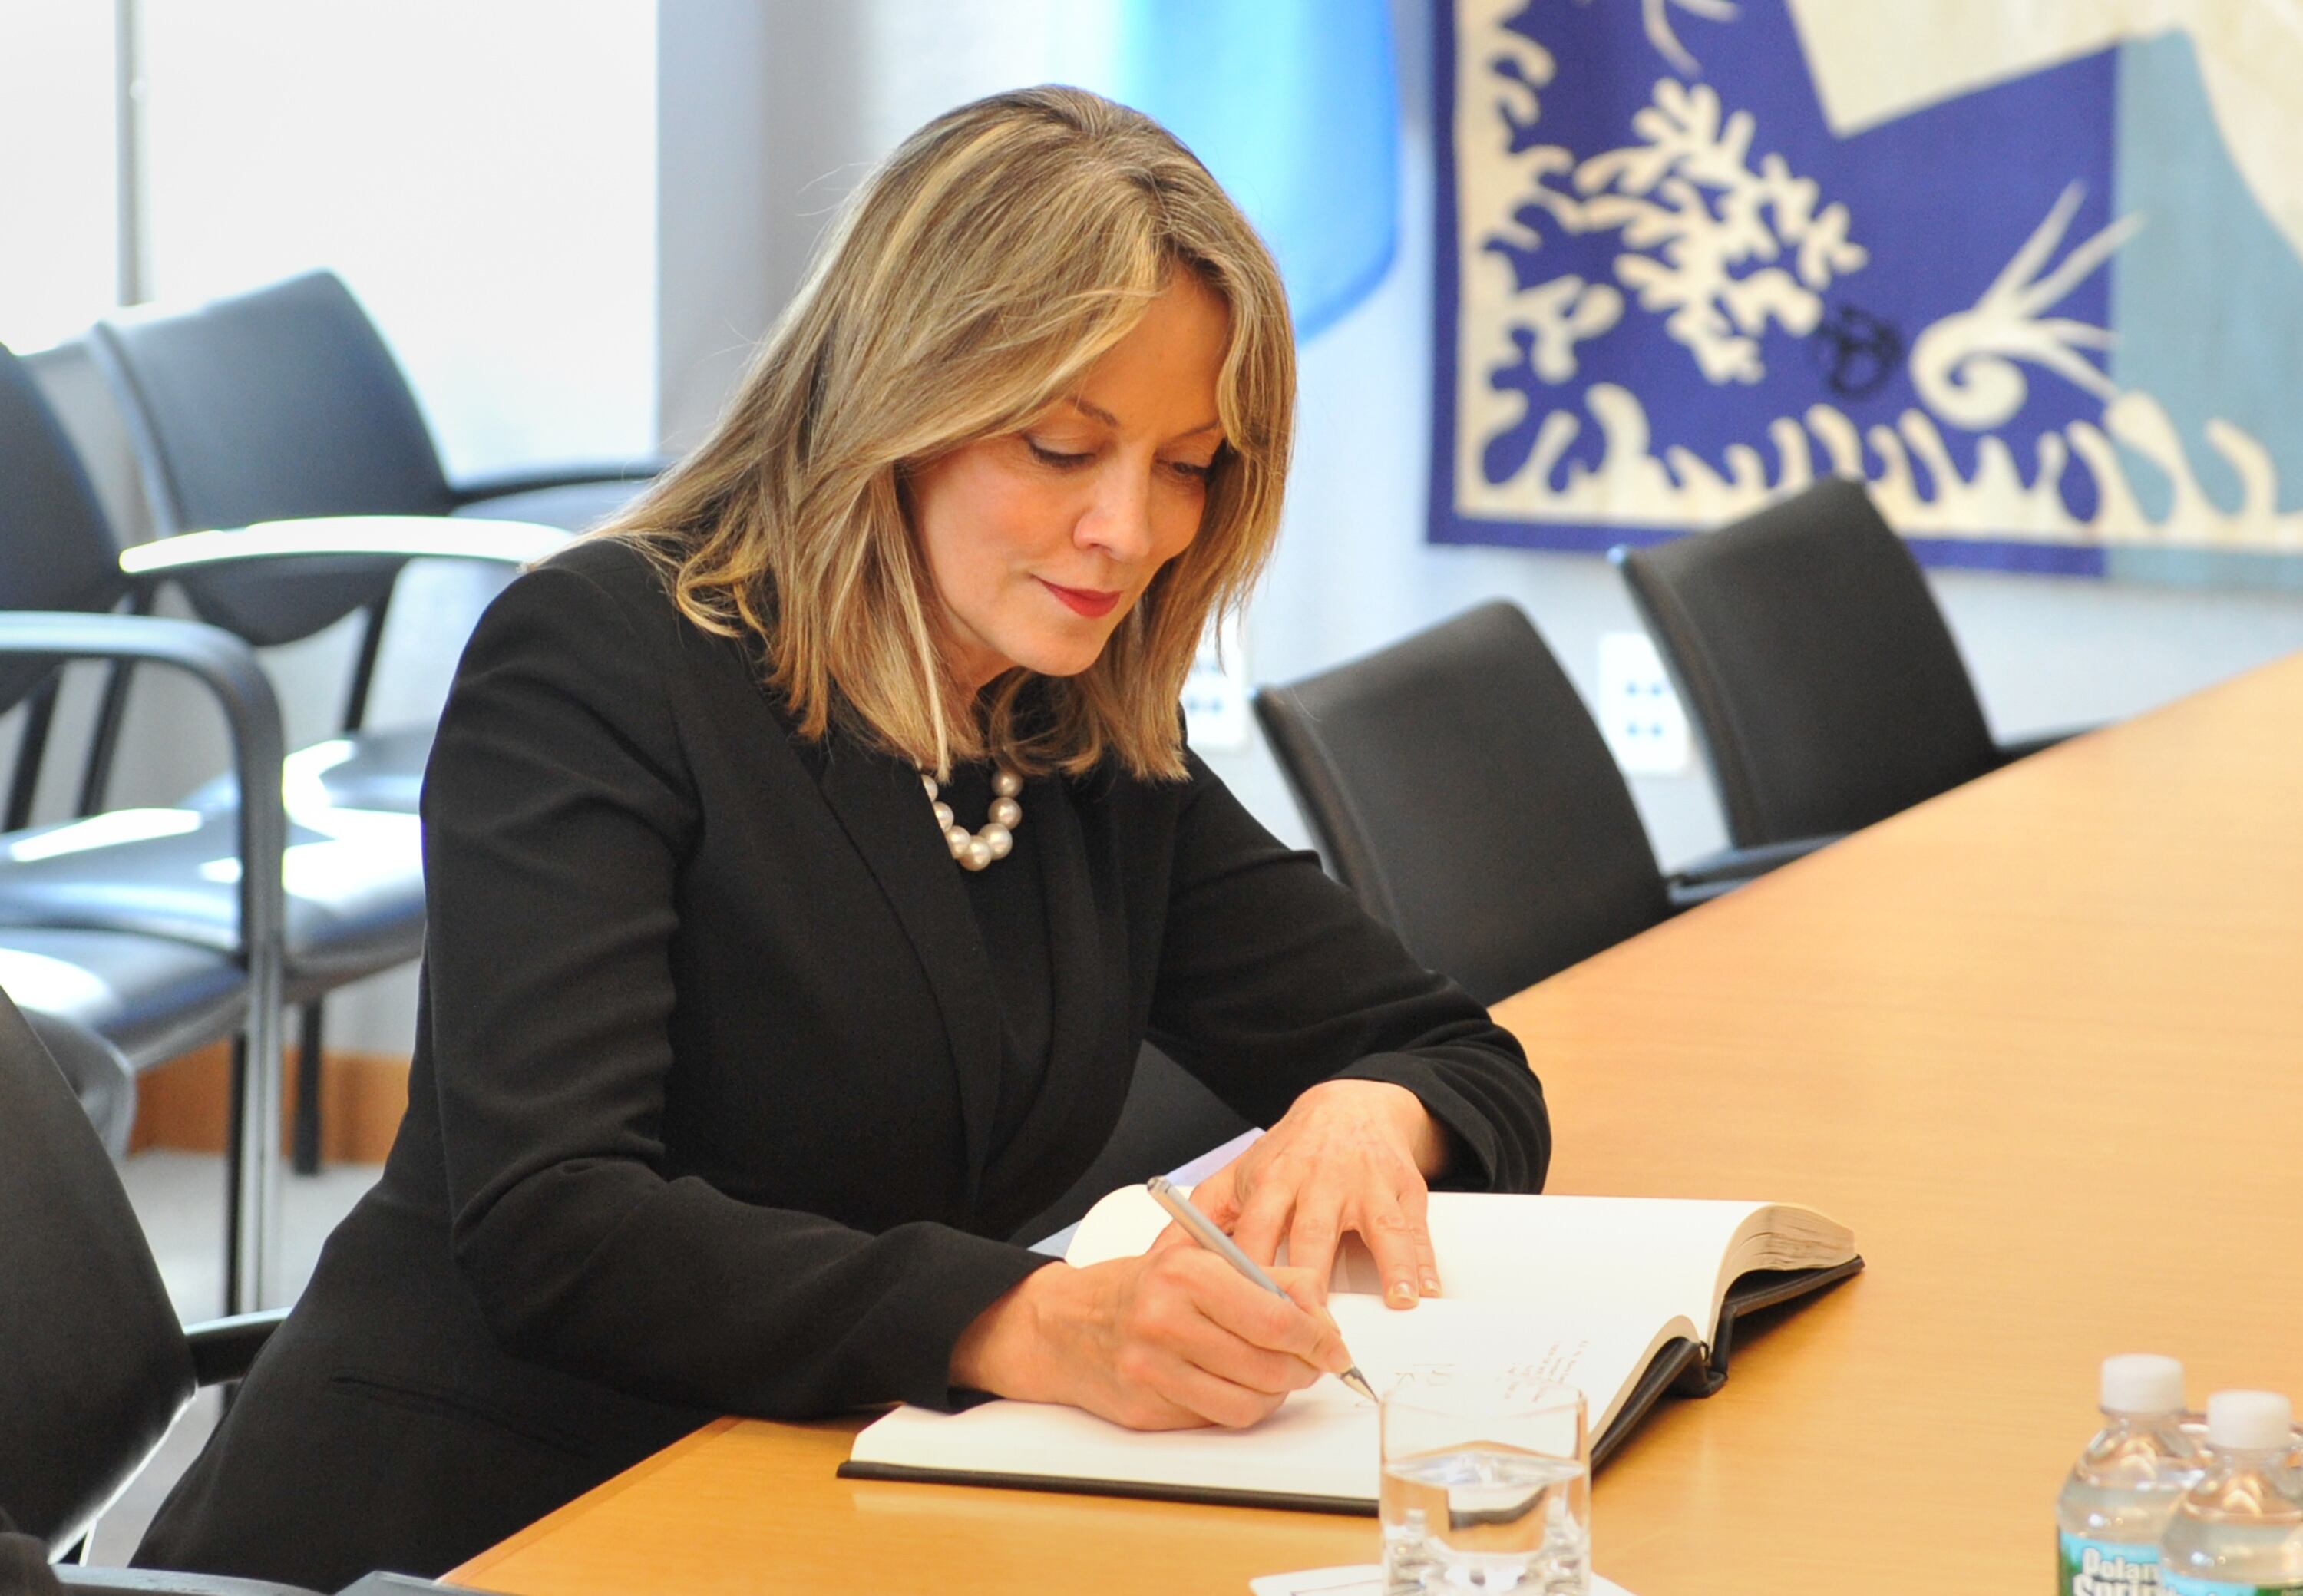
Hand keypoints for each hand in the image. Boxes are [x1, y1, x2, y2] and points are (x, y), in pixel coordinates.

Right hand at [950, 1250, 1349, 1429]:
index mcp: (1185, 1273)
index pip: (1275, 1320)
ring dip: (1274, 1395)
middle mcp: (1164, 1321)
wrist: (1062, 1324)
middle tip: (1312, 1363)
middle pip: (1268, 1367)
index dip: (1318, 1339)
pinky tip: (1232, 1385)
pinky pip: (1215, 1420)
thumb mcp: (1201, 1260)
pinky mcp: (1144, 1409)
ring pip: (1247, 1404)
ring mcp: (1151, 1371)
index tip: (1335, 1347)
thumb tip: (1322, 1315)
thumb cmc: (1140, 1288)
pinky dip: (1236, 1407)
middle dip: (1303, 1370)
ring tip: (1273, 1375)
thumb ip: (1269, 1279)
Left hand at [1163, 1079, 1446, 1307]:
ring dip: (1388, 1264)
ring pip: (1376, 1226)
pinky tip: (1424, 1292)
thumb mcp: (1239, 1175)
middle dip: (1312, 1282)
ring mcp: (1365, 1184)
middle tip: (1312, 1332)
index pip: (1255, 1233)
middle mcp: (1319, 1181)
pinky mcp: (1403, 1187)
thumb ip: (1202, 1219)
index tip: (1244, 1318)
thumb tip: (1157, 1262)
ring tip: (1396, 1303)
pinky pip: (1415, 1227)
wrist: (1348, 1106)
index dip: (1250, 1277)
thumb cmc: (1288, 1155)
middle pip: (1313, 1234)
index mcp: (1271, 1181)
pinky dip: (1422, 1261)